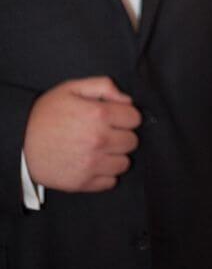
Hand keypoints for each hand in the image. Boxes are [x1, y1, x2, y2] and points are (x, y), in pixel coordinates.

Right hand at [24, 77, 141, 192]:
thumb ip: (103, 86)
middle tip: (106, 133)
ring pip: (124, 163)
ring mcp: (92, 164)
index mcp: (99, 114)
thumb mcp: (72, 88)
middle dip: (122, 135)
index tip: (115, 118)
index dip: (125, 116)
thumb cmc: (45, 114)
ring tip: (99, 149)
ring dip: (115, 156)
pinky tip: (93, 163)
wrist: (19, 142)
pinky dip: (105, 174)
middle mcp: (99, 140)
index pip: (135, 118)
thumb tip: (127, 100)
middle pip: (132, 141)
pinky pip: (110, 182)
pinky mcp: (83, 183)